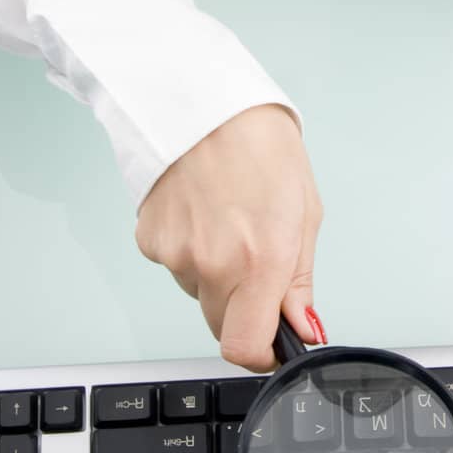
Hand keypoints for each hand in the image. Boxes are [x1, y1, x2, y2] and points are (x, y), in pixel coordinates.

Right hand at [134, 104, 322, 370]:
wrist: (201, 99)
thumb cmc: (260, 143)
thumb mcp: (304, 211)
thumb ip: (299, 279)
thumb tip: (303, 326)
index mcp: (260, 259)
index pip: (246, 348)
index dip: (262, 353)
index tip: (273, 342)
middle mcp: (213, 264)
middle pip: (222, 325)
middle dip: (243, 308)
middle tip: (256, 260)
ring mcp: (174, 254)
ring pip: (199, 291)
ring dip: (216, 273)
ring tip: (228, 218)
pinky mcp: (148, 239)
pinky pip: (174, 265)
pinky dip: (190, 249)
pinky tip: (203, 210)